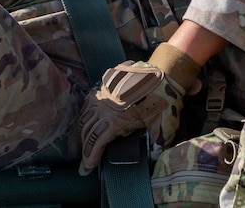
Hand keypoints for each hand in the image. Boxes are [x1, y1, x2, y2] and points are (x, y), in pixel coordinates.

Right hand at [77, 43, 199, 174]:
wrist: (161, 74)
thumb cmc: (161, 101)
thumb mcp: (160, 126)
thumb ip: (154, 145)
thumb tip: (150, 158)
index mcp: (114, 120)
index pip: (95, 142)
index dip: (89, 158)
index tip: (87, 169)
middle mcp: (103, 107)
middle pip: (86, 131)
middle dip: (84, 149)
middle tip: (85, 163)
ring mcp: (101, 95)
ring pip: (84, 117)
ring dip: (82, 133)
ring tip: (83, 145)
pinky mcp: (102, 86)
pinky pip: (87, 104)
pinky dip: (85, 116)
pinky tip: (87, 124)